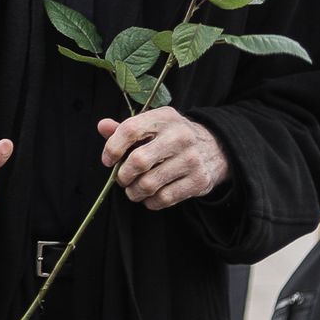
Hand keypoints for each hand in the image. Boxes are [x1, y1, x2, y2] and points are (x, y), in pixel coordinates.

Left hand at [98, 108, 230, 208]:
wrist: (217, 147)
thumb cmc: (173, 137)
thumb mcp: (153, 125)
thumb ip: (126, 128)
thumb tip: (102, 126)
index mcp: (165, 118)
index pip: (130, 130)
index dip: (112, 148)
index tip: (108, 161)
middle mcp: (180, 136)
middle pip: (139, 161)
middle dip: (123, 176)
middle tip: (122, 179)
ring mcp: (192, 159)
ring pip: (149, 184)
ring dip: (134, 192)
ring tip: (133, 190)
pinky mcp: (199, 180)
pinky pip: (164, 198)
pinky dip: (151, 202)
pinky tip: (150, 197)